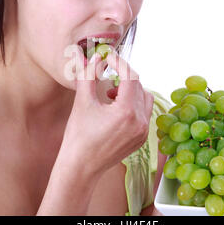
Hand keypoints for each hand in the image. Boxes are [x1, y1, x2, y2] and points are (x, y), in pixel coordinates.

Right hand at [61, 47, 153, 176]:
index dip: (118, 63)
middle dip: (122, 76)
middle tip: (105, 73)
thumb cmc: (78, 136)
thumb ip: (88, 75)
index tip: (107, 57)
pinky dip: (133, 104)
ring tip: (110, 94)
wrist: (80, 167)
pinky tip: (115, 108)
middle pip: (138, 86)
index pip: (130, 76)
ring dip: (130, 90)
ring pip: (145, 98)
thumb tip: (91, 56)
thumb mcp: (82, 102)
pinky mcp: (141, 138)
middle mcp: (140, 121)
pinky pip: (144, 113)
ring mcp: (143, 131)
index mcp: (127, 111)